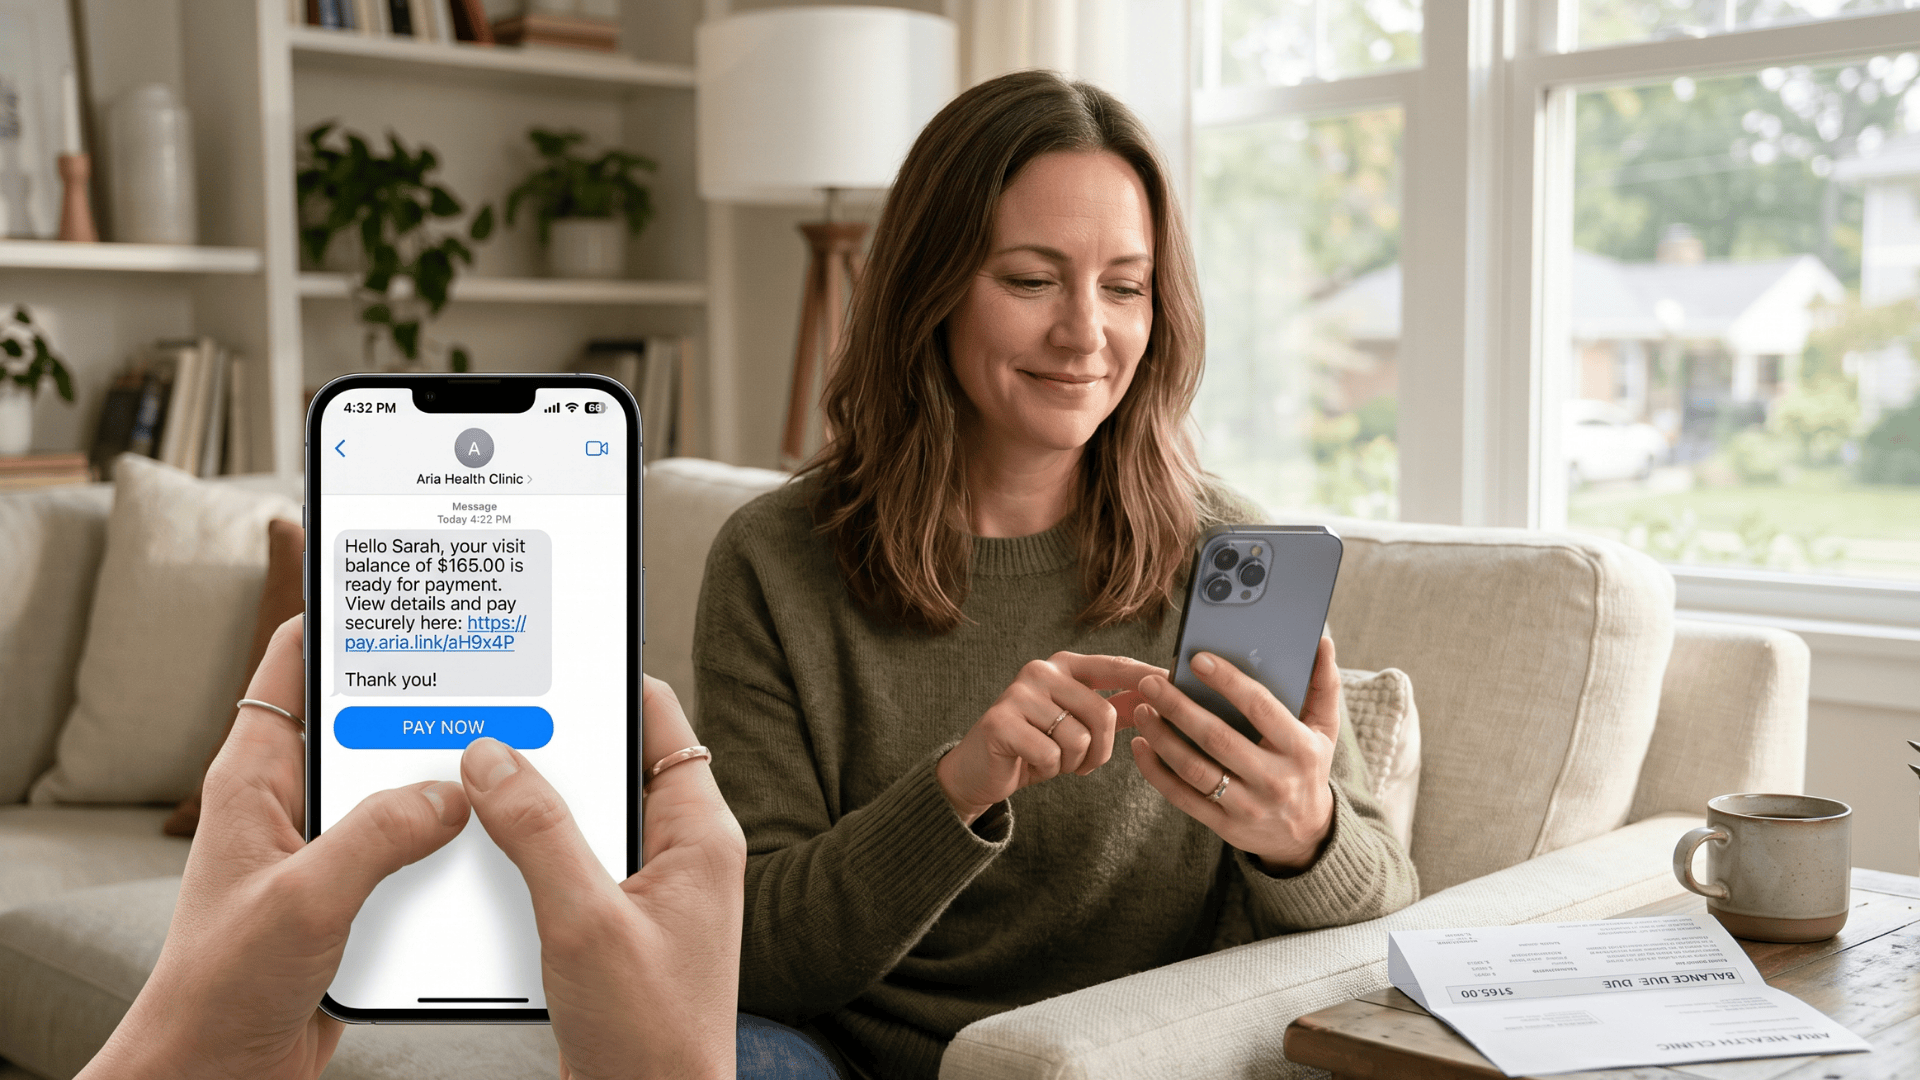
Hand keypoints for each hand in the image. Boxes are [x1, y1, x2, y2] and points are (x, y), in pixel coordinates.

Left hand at [79, 616, 470, 1079]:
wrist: (218, 1073)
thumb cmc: (222, 986)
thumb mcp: (303, 900)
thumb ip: (377, 836)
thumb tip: (452, 791)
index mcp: (255, 776)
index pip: (294, 662)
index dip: (345, 617)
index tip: (408, 587)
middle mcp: (292, 798)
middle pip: (370, 719)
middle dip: (428, 699)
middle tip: (492, 672)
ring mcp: (328, 844)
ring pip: (403, 784)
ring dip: (450, 780)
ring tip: (508, 756)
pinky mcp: (358, 889)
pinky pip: (419, 844)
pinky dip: (456, 840)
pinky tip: (497, 840)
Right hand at [460, 675, 744, 1079]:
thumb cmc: (649, 1036)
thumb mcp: (586, 921)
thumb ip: (540, 833)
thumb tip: (495, 756)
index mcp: (700, 834)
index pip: (661, 721)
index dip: (607, 681)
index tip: (551, 656)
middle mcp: (680, 854)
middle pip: (612, 765)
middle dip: (551, 742)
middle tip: (489, 712)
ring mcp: (648, 893)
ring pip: (582, 819)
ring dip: (531, 804)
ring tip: (470, 776)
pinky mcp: (615, 930)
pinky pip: (568, 869)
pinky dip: (526, 856)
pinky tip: (479, 855)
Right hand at [936, 651, 1165, 824]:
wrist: (981, 769)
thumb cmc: (1037, 744)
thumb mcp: (1080, 723)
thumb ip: (1118, 707)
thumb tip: (1164, 696)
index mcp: (1064, 665)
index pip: (1115, 666)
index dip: (1147, 677)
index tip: (1178, 681)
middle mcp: (1041, 671)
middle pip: (1102, 713)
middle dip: (1100, 749)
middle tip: (1080, 761)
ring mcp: (1018, 694)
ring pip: (1078, 738)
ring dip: (1072, 763)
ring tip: (1052, 760)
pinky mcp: (1001, 722)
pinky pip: (1051, 755)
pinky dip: (1049, 770)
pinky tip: (1032, 765)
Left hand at [1129, 636, 1340, 872]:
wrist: (1306, 835)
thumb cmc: (1308, 768)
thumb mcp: (1325, 730)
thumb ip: (1324, 685)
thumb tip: (1323, 641)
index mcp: (1300, 749)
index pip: (1260, 707)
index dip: (1228, 681)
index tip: (1197, 659)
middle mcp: (1274, 779)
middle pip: (1216, 738)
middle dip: (1178, 707)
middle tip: (1150, 683)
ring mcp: (1248, 806)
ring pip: (1194, 769)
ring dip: (1161, 737)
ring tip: (1141, 709)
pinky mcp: (1224, 825)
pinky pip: (1181, 797)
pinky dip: (1155, 771)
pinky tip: (1140, 745)